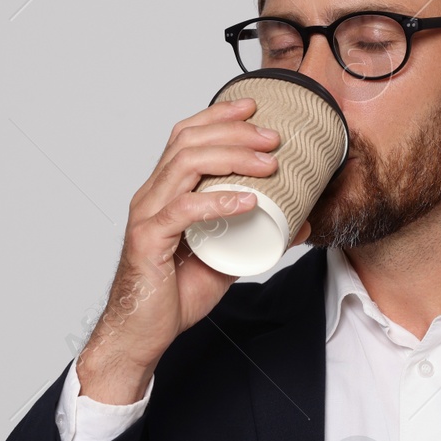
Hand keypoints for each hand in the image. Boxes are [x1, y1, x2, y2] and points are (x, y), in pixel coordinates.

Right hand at [77, 96, 311, 403]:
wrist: (141, 334)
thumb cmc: (173, 296)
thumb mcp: (225, 260)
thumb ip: (255, 238)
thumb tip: (299, 223)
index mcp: (163, 193)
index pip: (185, 137)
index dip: (217, 116)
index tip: (253, 106)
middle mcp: (150, 196)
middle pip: (187, 142)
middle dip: (234, 131)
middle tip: (273, 137)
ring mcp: (146, 216)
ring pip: (184, 166)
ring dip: (231, 157)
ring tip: (268, 162)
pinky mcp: (147, 240)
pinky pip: (183, 211)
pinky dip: (218, 201)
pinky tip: (247, 201)